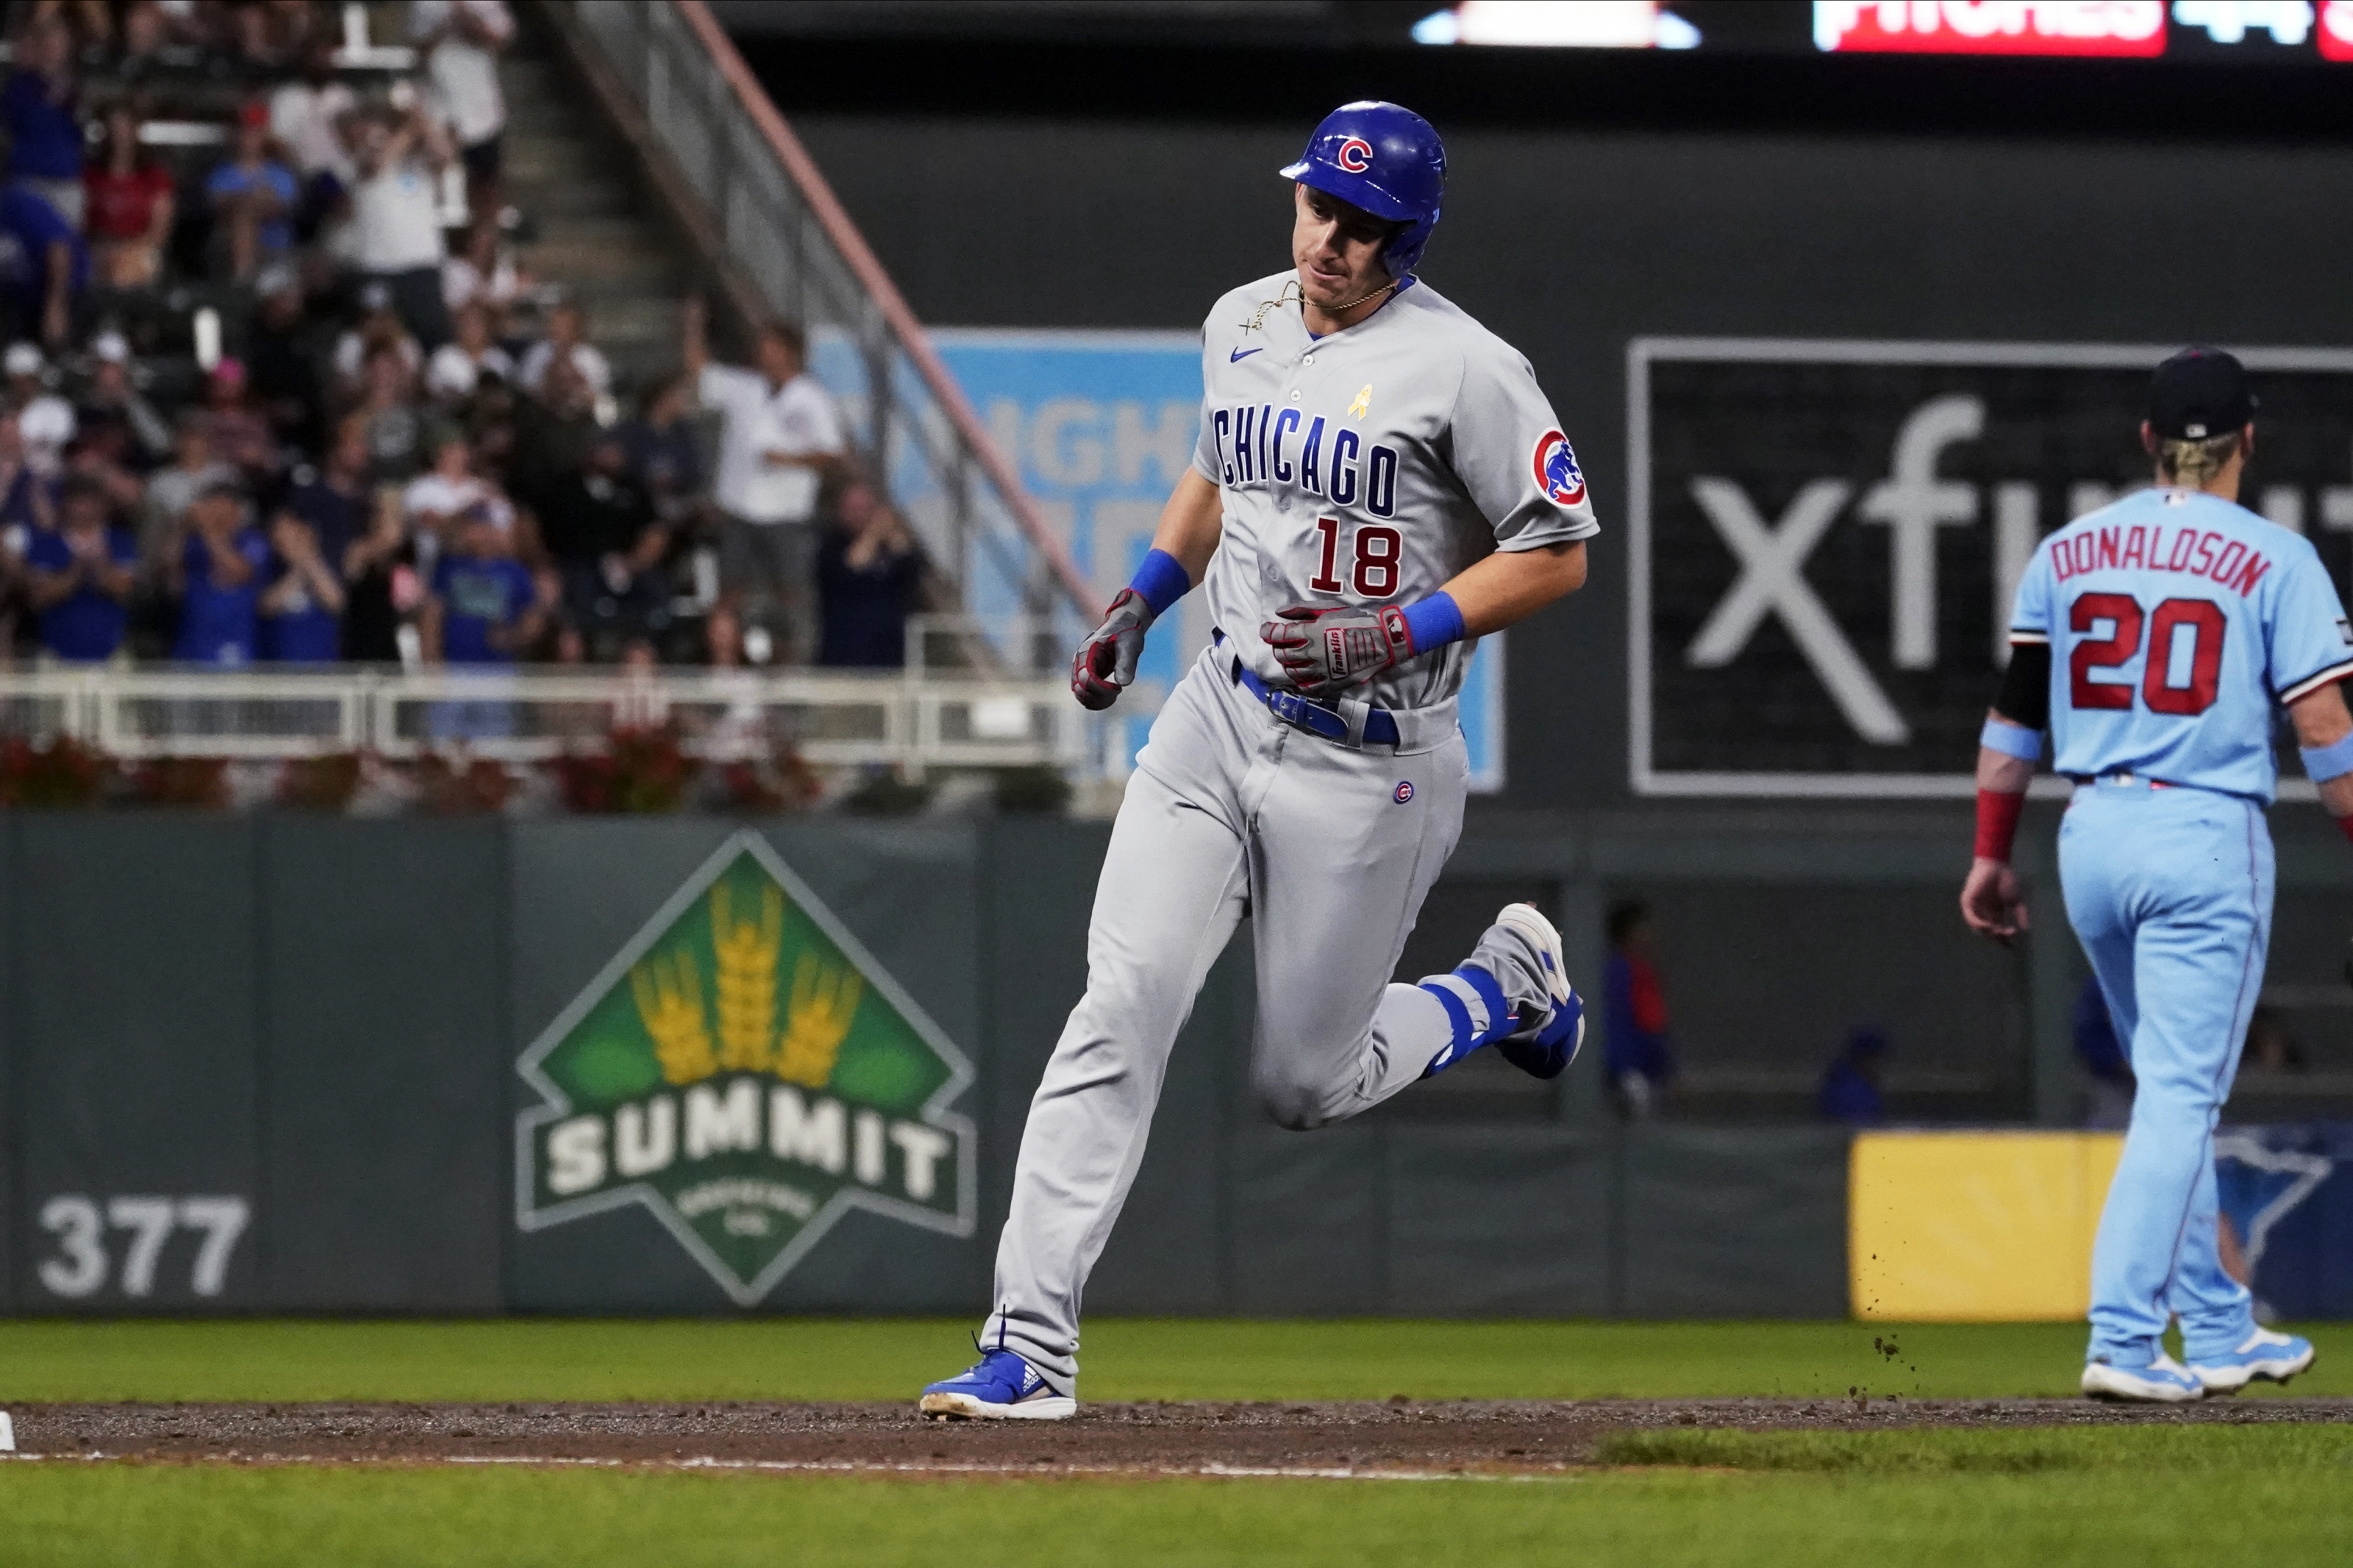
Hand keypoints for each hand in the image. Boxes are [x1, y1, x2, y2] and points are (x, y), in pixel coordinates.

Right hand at [1071, 589, 1153, 710]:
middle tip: (1117, 692)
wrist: (1125, 624)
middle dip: (1099, 697)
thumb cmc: (1127, 631)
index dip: (1101, 689)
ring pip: (1081, 695)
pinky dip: (1097, 699)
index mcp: (1086, 652)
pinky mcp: (1088, 675)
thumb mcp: (1130, 644)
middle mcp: (1080, 662)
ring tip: (1115, 694)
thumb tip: (1123, 684)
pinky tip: (1111, 695)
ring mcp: (1082, 669)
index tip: (1118, 688)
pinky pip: (1086, 693)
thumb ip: (1126, 662)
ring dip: (1097, 701)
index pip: (1085, 679)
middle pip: (1080, 690)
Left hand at [1260, 603, 1413, 695]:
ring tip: (1293, 659)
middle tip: (1281, 645)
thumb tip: (1279, 613)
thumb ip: (1301, 609)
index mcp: (1310, 633)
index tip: (1265, 630)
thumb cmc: (1355, 620)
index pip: (1278, 635)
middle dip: (1277, 649)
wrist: (1380, 641)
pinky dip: (1301, 682)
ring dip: (1288, 665)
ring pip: (1293, 672)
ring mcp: (1320, 670)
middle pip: (1282, 655)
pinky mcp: (1330, 682)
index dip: (1267, 632)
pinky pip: (1308, 687)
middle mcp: (1311, 653)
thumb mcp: (1328, 607)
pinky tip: (1302, 676)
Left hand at [1960, 857, 2029, 942]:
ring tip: (1999, 931)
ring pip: (1979, 927)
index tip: (2012, 947)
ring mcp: (1975, 907)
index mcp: (1995, 913)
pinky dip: (1978, 923)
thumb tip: (2027, 929)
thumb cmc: (2006, 880)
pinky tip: (1988, 926)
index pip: (1998, 930)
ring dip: (1989, 931)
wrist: (1997, 865)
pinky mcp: (1968, 901)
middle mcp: (1984, 912)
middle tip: (2009, 934)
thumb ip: (2021, 914)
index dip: (2004, 939)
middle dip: (1998, 935)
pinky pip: (1970, 917)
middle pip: (1989, 930)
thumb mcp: (2016, 900)